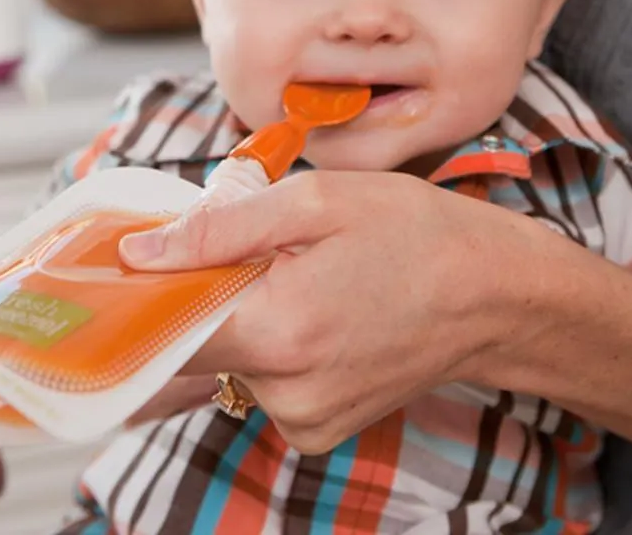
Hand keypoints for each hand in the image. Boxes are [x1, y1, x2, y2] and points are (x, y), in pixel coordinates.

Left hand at [119, 169, 559, 453]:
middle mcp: (288, 393)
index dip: (143, 295)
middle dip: (203, 294)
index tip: (136, 266)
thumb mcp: (318, 200)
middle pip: (195, 347)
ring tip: (296, 274)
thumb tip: (139, 252)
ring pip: (230, 364)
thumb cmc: (414, 233)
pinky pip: (264, 383)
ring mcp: (306, 420)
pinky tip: (314, 308)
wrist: (495, 294)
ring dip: (243, 317)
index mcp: (281, 330)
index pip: (163, 333)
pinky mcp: (321, 430)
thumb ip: (221, 228)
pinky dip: (271, 344)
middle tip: (249, 249)